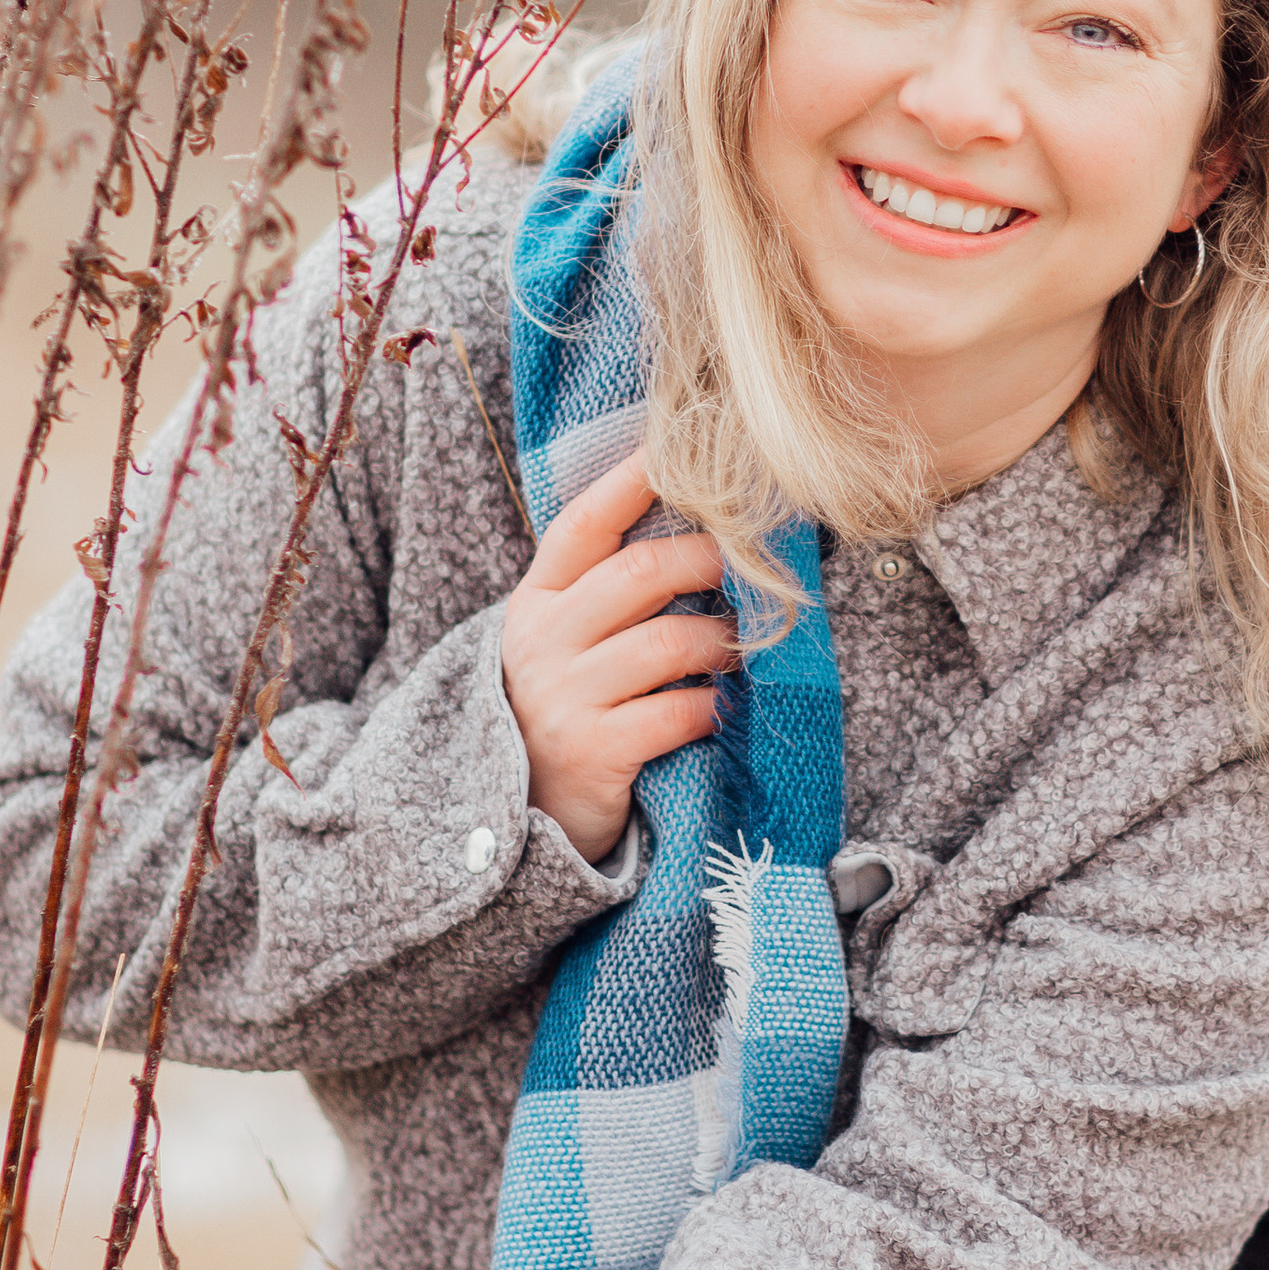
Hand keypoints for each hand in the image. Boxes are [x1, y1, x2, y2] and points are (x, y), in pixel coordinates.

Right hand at [498, 447, 736, 863]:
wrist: (518, 820)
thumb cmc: (563, 712)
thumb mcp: (561, 643)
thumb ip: (605, 591)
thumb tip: (696, 526)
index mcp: (536, 601)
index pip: (584, 524)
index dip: (632, 482)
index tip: (677, 449)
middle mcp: (543, 642)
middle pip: (639, 575)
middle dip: (708, 560)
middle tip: (750, 563)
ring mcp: (565, 698)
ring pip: (669, 643)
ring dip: (722, 640)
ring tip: (743, 643)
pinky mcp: (595, 752)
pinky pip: (677, 711)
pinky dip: (714, 706)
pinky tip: (722, 707)